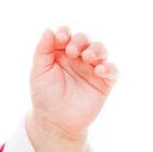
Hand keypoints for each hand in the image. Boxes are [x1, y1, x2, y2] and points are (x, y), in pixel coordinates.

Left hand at [24, 26, 118, 151]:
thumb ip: (43, 50)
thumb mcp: (39, 72)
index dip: (65, 32)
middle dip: (80, 41)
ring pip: (101, 50)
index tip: (61, 38)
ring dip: (96, 50)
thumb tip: (48, 29)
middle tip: (72, 51)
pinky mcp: (104, 83)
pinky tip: (99, 70)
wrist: (55, 122)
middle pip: (85, 39)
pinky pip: (113, 71)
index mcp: (62, 52)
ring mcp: (92, 69)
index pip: (67, 35)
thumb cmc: (45, 96)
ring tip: (88, 57)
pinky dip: (109, 67)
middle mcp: (78, 58)